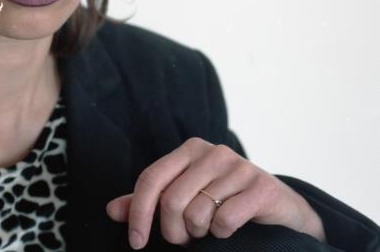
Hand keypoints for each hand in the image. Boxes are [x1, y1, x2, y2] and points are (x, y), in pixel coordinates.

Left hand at [105, 137, 325, 248]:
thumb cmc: (224, 201)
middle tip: (186, 238)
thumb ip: (149, 202)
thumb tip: (111, 210)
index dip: (138, 213)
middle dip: (173, 231)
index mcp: (189, 150)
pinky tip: (231, 228)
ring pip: (198, 213)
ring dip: (200, 233)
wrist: (279, 207)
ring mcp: (239, 167)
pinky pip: (225, 219)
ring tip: (211, 229)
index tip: (136, 242)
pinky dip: (223, 233)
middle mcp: (213, 152)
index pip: (151, 179)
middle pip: (171, 200)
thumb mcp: (184, 197)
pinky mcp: (262, 186)